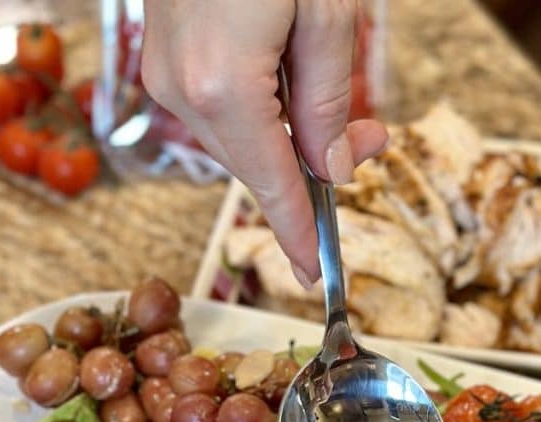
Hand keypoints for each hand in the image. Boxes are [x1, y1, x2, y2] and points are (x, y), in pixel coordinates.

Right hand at [141, 0, 387, 284]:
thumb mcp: (325, 14)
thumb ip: (328, 100)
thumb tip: (328, 168)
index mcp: (225, 87)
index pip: (273, 185)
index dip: (298, 234)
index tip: (314, 276)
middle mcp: (184, 88)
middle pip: (259, 165)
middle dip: (317, 168)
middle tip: (374, 141)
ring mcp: (167, 71)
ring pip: (242, 139)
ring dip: (295, 136)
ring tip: (351, 111)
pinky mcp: (166, 53)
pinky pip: (223, 109)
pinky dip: (267, 112)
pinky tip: (298, 83)